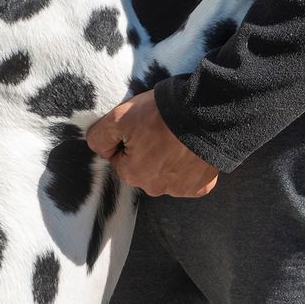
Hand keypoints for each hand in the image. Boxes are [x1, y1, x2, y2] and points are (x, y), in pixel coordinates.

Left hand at [85, 90, 218, 197]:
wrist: (206, 114)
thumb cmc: (160, 115)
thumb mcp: (119, 116)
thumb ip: (100, 136)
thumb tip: (98, 148)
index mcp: (132, 174)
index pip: (119, 157)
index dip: (127, 137)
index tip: (140, 124)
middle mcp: (154, 188)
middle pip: (143, 168)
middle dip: (147, 150)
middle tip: (159, 127)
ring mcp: (179, 189)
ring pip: (166, 174)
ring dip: (168, 159)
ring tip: (177, 135)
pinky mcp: (201, 186)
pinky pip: (189, 178)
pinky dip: (189, 165)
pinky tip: (192, 148)